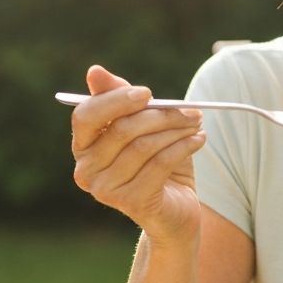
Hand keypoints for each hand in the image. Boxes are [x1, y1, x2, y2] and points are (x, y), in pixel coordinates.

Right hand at [70, 64, 206, 241]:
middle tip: (190, 110)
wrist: (175, 211)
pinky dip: (184, 147)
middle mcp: (86, 170)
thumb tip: (95, 71)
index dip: (116, 101)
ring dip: (176, 130)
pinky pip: (160, 164)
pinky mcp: (131, 202)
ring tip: (197, 123)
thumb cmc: (157, 163)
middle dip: (160, 115)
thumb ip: (121, 100)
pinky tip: (199, 139)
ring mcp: (105, 190)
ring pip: (144, 146)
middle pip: (121, 129)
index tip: (148, 93)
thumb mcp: (143, 128)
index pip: (86, 116)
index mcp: (83, 147)